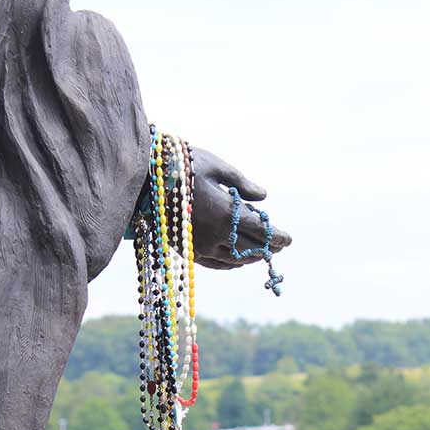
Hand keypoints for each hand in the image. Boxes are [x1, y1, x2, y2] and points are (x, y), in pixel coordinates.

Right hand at [189, 147, 291, 269]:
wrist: (141, 179)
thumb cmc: (180, 165)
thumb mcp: (216, 166)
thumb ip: (241, 183)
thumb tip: (262, 197)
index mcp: (226, 214)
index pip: (260, 231)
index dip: (277, 237)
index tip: (288, 239)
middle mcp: (216, 236)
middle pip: (250, 248)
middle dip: (267, 247)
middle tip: (278, 246)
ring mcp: (200, 247)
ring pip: (234, 260)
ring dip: (251, 257)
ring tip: (260, 252)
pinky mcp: (186, 251)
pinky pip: (215, 264)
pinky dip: (231, 263)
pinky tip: (237, 259)